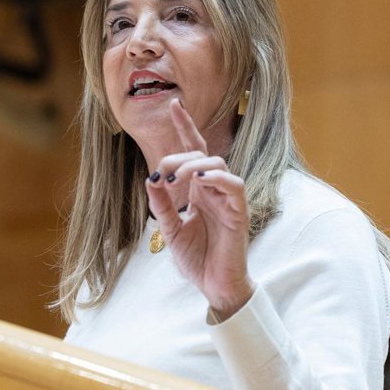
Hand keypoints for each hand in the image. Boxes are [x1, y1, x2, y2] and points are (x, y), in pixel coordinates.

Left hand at [146, 99, 254, 316]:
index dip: (185, 127)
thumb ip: (162, 205)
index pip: (194, 151)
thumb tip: (151, 179)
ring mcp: (228, 199)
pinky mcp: (239, 211)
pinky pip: (233, 185)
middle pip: (201, 155)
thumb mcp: (170, 230)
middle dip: (179, 156)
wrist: (214, 285)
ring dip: (194, 165)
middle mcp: (213, 189)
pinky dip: (217, 178)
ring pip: (217, 164)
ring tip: (177, 178)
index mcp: (198, 190)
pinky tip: (200, 180)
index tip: (174, 104)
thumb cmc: (197, 257)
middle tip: (162, 173)